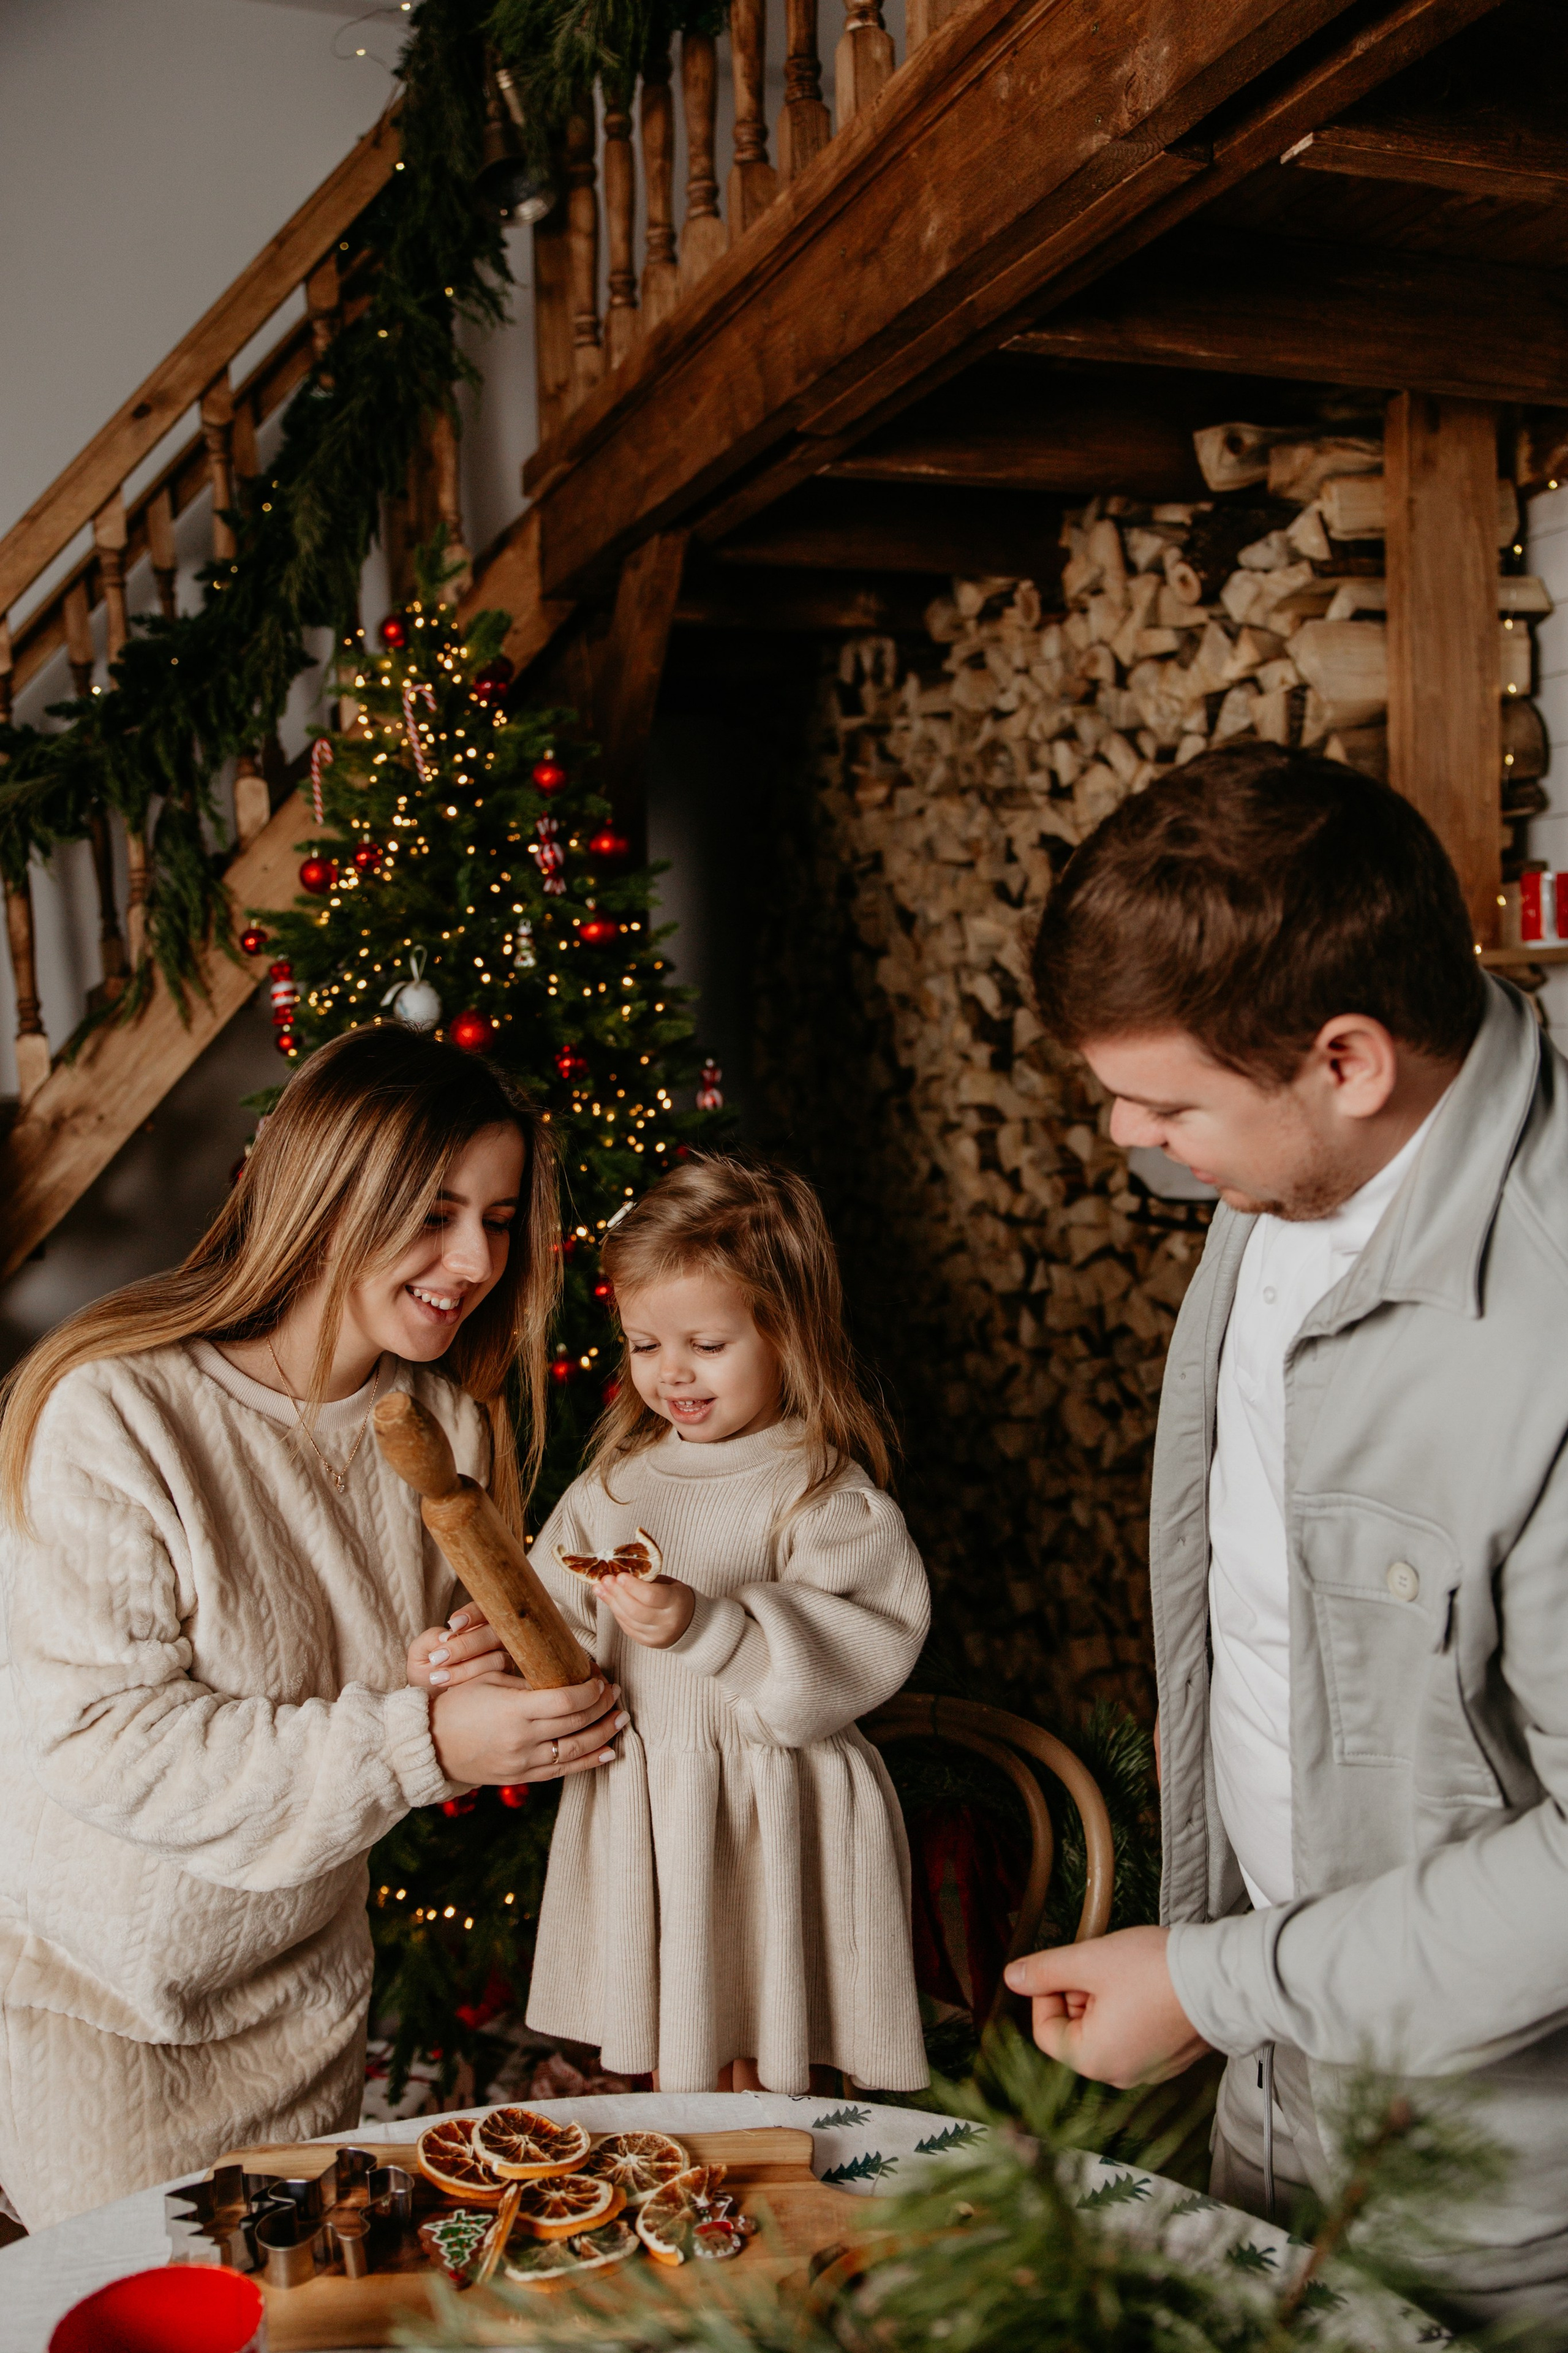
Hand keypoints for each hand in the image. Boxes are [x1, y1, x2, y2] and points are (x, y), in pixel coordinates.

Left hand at [408, 1607, 511, 1690]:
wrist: (429, 1701)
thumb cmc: (427, 1672)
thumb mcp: (419, 1653)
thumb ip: (430, 1639)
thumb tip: (448, 1636)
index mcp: (477, 1626)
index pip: (485, 1610)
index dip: (474, 1614)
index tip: (453, 1625)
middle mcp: (495, 1641)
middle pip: (495, 1633)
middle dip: (467, 1645)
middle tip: (438, 1658)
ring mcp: (503, 1662)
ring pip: (498, 1658)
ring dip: (468, 1668)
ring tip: (439, 1677)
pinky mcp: (505, 1684)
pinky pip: (499, 1680)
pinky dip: (474, 1682)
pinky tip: (452, 1689)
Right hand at [429, 1669, 628, 1786]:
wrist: (428, 1745)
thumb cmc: (456, 1704)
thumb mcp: (489, 1680)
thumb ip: (527, 1681)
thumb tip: (564, 1673)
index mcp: (513, 1711)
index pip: (565, 1701)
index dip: (590, 1690)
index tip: (600, 1678)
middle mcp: (522, 1740)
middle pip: (576, 1724)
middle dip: (602, 1707)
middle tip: (616, 1693)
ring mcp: (522, 1763)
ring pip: (575, 1751)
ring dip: (604, 1734)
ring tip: (621, 1719)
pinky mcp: (521, 1778)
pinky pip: (563, 1771)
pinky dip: (589, 1761)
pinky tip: (608, 1751)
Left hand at [598, 1572, 695, 1649]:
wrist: (689, 1622)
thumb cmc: (674, 1597)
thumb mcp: (667, 1584)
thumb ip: (646, 1580)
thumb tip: (617, 1574)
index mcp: (677, 1601)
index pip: (651, 1596)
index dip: (632, 1586)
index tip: (619, 1576)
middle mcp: (668, 1622)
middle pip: (636, 1610)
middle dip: (617, 1594)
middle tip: (605, 1580)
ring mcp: (658, 1635)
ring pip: (628, 1620)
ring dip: (612, 1603)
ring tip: (601, 1589)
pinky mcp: (648, 1642)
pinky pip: (627, 1627)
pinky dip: (617, 1613)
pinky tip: (610, 1601)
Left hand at [1004, 1927, 1211, 2088]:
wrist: (1221, 1978)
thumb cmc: (1157, 1972)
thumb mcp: (1089, 1961)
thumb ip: (1045, 1971)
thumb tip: (1013, 1978)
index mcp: (1094, 2060)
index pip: (1045, 2032)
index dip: (1046, 1994)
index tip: (1064, 1968)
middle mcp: (1120, 2074)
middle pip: (1076, 2030)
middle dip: (1079, 1993)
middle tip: (1099, 1965)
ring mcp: (1148, 2068)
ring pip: (1104, 2028)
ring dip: (1104, 1997)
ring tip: (1125, 1971)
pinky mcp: (1169, 2057)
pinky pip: (1134, 2032)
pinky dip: (1131, 2007)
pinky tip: (1145, 1983)